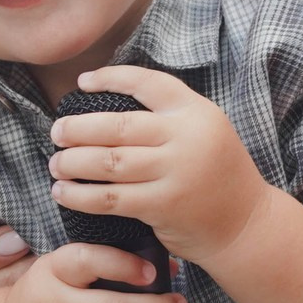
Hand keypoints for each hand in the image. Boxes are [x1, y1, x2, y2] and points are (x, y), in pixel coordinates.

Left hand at [52, 66, 270, 266]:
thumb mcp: (204, 132)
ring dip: (73, 162)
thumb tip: (104, 106)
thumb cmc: (215, 175)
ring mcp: (175, 172)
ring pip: (109, 162)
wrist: (246, 224)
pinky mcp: (163, 205)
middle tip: (56, 132)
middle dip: (78, 128)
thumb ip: (166, 119)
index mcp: (196, 112)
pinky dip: (81, 195)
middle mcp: (187, 137)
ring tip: (56, 164)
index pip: (148, 82)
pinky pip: (111, 197)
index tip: (82, 82)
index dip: (111, 78)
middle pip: (118, 125)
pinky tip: (64, 192)